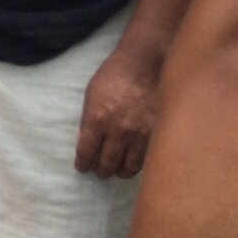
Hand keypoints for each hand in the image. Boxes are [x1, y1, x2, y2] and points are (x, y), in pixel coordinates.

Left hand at [74, 47, 159, 178]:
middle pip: (107, 164)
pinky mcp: (155, 134)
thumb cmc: (113, 76)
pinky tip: (132, 163)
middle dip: (100, 170)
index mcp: (97, 119)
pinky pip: (145, 159)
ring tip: (116, 171)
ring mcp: (139, 134)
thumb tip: (84, 143)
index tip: (82, 167)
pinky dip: (137, 165)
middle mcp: (117, 131)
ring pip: (128, 167)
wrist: (143, 65)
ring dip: (119, 172)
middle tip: (99, 171)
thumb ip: (87, 120)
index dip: (83, 163)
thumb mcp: (91, 95)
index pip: (86, 152)